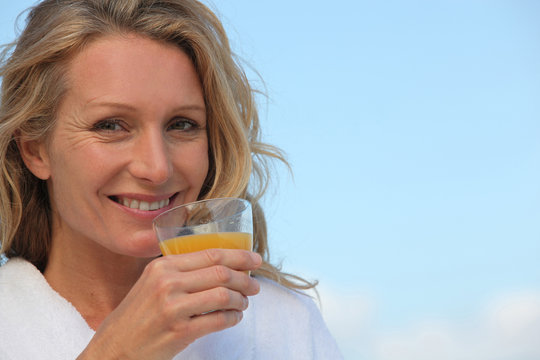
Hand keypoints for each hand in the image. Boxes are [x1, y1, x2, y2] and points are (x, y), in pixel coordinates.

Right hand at [77, 249, 261, 359]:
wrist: (115, 349)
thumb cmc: (136, 316)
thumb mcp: (151, 283)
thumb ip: (180, 271)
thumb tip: (221, 264)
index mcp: (163, 266)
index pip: (211, 254)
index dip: (239, 255)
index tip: (255, 258)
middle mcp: (167, 283)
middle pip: (221, 273)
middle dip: (245, 278)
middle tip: (255, 285)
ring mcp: (173, 307)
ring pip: (223, 295)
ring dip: (241, 299)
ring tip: (243, 303)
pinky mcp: (180, 332)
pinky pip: (219, 320)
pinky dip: (233, 318)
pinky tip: (234, 318)